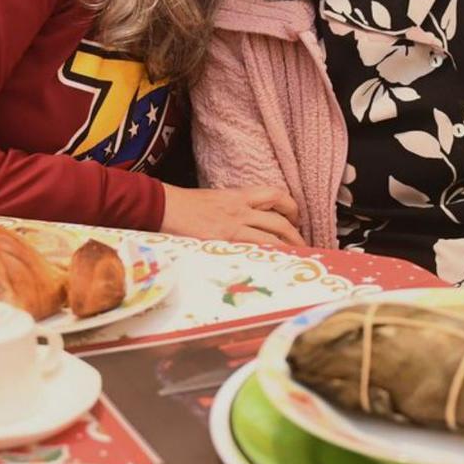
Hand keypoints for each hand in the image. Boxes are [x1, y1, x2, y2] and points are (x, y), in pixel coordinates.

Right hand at [160, 184, 305, 247]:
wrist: (162, 206)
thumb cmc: (184, 205)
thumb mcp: (214, 199)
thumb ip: (233, 208)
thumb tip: (248, 220)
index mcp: (238, 196)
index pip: (274, 195)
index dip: (290, 206)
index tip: (295, 217)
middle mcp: (240, 210)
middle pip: (279, 221)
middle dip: (296, 235)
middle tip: (302, 246)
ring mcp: (232, 227)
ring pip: (271, 239)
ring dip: (287, 250)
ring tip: (294, 260)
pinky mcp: (223, 242)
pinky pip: (251, 251)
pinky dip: (265, 258)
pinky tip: (271, 268)